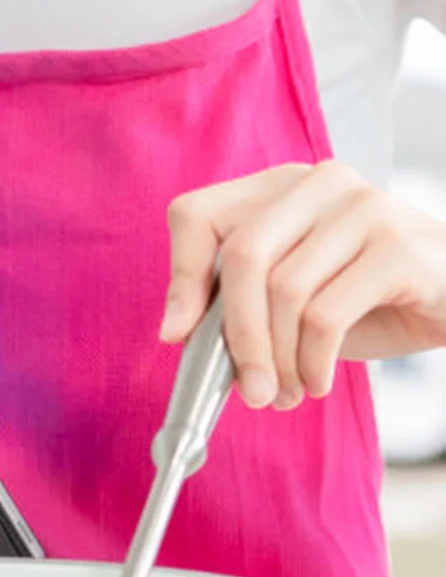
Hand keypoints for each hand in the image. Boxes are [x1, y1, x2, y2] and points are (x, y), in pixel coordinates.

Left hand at [163, 161, 445, 408]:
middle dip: (236, 337)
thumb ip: (235, 302)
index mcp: (277, 189)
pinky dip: (313, 362)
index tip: (178, 335)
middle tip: (249, 390)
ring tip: (289, 391)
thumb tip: (178, 333)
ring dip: (279, 360)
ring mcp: (363, 206)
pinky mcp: (398, 245)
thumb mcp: (286, 299)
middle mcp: (318, 184)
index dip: (180, 278)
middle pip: (241, 257)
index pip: (197, 215)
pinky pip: (326, 315)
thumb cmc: (363, 300)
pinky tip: (318, 381)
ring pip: (284, 290)